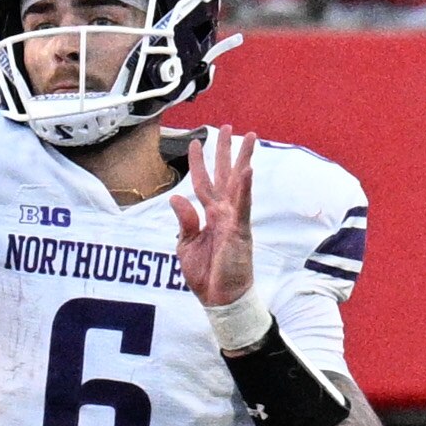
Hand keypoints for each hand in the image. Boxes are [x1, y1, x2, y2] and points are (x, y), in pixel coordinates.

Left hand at [168, 125, 257, 309]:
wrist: (220, 298)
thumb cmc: (206, 274)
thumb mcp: (186, 246)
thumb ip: (184, 221)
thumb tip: (175, 197)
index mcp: (210, 215)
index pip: (203, 183)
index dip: (199, 163)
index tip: (195, 143)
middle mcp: (224, 213)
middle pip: (225, 175)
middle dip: (226, 151)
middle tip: (229, 127)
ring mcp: (234, 220)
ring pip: (239, 184)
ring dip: (243, 160)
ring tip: (250, 138)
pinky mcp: (241, 231)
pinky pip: (243, 207)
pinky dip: (245, 189)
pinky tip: (248, 171)